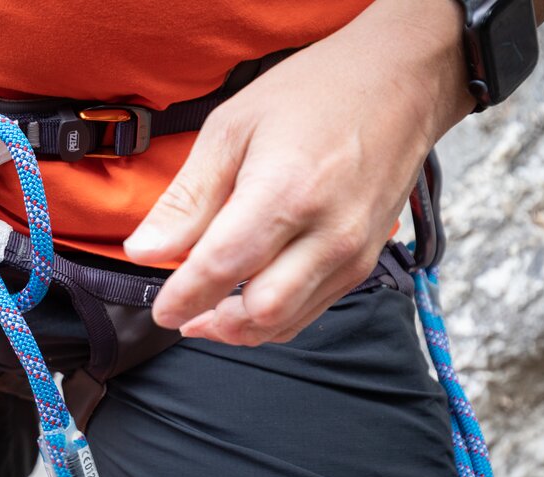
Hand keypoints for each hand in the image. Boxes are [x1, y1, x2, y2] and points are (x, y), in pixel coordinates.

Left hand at [125, 0, 474, 345]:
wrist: (400, 81)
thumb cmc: (312, 95)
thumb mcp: (231, 130)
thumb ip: (187, 199)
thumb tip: (143, 252)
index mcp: (285, 191)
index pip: (222, 267)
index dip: (183, 297)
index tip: (160, 309)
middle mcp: (327, 232)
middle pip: (260, 311)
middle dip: (214, 322)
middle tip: (183, 312)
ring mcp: (352, 252)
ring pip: (287, 321)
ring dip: (241, 328)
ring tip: (208, 314)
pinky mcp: (364, 262)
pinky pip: (312, 310)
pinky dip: (274, 317)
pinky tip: (247, 298)